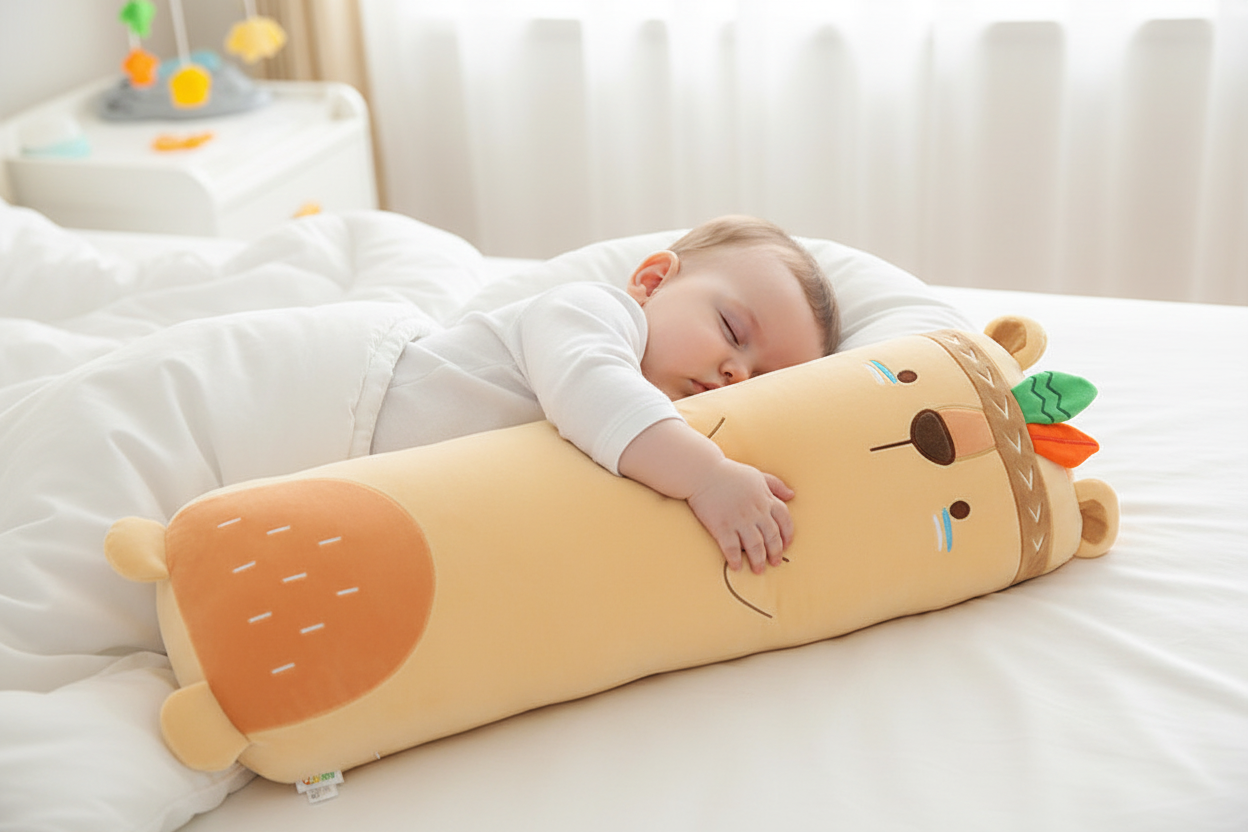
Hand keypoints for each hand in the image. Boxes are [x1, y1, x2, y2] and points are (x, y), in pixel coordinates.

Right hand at [686, 458, 794, 573]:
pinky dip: (735, 559)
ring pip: (755, 546)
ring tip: (758, 570)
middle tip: (775, 563)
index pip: (785, 520)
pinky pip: (732, 548)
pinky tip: (736, 566)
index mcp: (765, 498)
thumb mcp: (757, 475)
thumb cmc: (730, 474)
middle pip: (772, 536)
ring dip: (758, 560)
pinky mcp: (722, 526)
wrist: (702, 472)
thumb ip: (775, 485)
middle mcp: (756, 511)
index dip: (788, 535)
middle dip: (775, 552)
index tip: (786, 546)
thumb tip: (792, 494)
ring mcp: (739, 519)